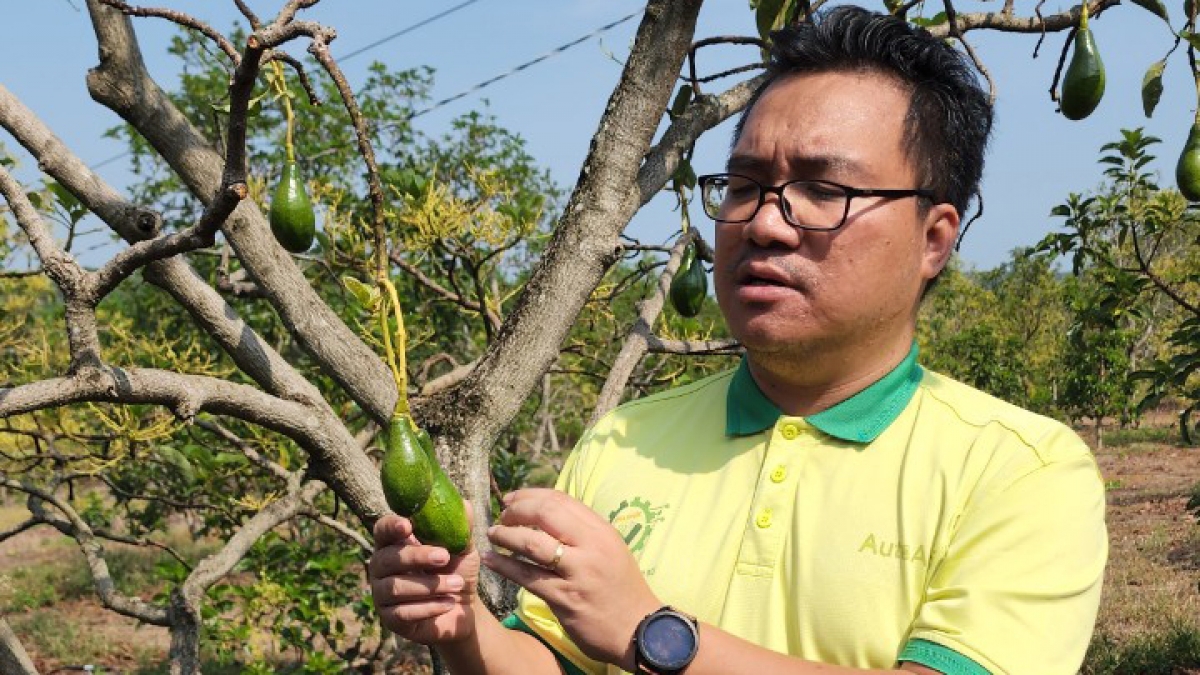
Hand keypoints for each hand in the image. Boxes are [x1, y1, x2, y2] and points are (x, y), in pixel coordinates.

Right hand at [368, 502, 480, 645]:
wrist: (463, 610)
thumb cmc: (457, 571)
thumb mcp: (463, 549)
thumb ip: (461, 528)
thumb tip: (465, 504)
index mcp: (395, 544)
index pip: (382, 529)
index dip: (391, 526)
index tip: (407, 525)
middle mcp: (381, 567)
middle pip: (387, 558)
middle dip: (417, 557)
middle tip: (444, 557)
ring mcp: (382, 594)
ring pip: (396, 587)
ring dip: (430, 585)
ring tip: (457, 584)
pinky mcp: (389, 619)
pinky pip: (403, 612)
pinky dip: (429, 607)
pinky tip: (449, 603)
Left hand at [482, 488, 660, 669]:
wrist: (637, 630)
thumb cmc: (621, 588)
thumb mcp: (609, 549)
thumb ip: (582, 531)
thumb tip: (546, 512)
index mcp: (601, 531)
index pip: (561, 499)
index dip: (531, 495)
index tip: (512, 499)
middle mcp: (591, 546)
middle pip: (545, 513)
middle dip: (517, 511)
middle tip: (502, 516)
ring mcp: (577, 572)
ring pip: (531, 543)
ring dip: (505, 535)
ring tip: (493, 534)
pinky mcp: (564, 598)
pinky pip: (527, 577)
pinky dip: (504, 566)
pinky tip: (491, 561)